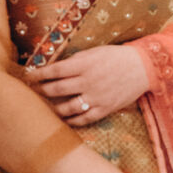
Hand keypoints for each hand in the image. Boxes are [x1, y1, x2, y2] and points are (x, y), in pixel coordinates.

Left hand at [25, 43, 148, 125]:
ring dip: (53, 108)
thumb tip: (55, 67)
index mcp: (84, 64)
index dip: (39, 74)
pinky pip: (84, 118)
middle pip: (57, 89)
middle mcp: (88, 81)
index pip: (55, 70)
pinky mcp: (104, 108)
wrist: (143, 67)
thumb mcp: (95, 52)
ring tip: (46, 106)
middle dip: (41, 90)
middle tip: (33, 91)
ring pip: (67, 107)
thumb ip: (76, 60)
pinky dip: (72, 120)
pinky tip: (64, 118)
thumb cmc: (116, 57)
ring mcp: (96, 97)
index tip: (29, 76)